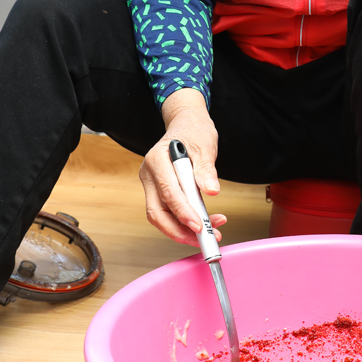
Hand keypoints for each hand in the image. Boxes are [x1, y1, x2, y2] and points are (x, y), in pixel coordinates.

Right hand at [139, 88, 226, 245]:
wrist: (186, 124)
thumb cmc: (193, 131)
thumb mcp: (204, 145)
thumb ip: (206, 170)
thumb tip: (212, 190)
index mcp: (157, 159)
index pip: (168, 192)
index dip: (183, 211)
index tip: (200, 225)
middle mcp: (149, 174)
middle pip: (157, 212)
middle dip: (180, 230)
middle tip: (204, 238)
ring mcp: (151, 184)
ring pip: (161, 216)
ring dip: (183, 229)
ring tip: (211, 231)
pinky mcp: (158, 191)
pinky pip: (167, 212)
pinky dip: (184, 221)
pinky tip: (203, 222)